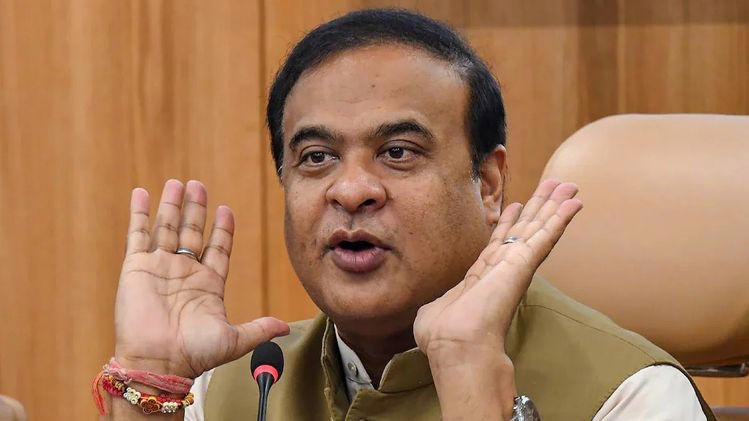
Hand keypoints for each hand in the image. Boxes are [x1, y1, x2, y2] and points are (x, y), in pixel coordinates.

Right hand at [113, 179, 288, 378]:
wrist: (158, 364)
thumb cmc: (194, 355)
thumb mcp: (234, 340)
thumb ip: (259, 329)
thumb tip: (287, 328)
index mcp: (208, 284)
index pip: (218, 248)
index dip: (222, 229)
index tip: (226, 209)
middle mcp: (184, 272)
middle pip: (192, 231)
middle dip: (196, 208)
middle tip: (199, 185)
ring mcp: (160, 268)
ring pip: (167, 228)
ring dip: (172, 205)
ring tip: (177, 183)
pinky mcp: (136, 268)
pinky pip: (138, 235)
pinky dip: (140, 214)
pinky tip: (142, 194)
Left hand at [414, 179, 581, 359]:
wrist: (457, 346)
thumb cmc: (443, 337)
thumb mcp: (434, 314)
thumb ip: (440, 305)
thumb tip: (434, 313)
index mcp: (482, 278)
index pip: (498, 244)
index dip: (508, 223)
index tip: (517, 205)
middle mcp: (502, 269)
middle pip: (524, 231)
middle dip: (538, 208)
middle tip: (554, 186)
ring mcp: (515, 267)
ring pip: (538, 229)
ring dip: (554, 206)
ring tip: (568, 185)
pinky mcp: (524, 265)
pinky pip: (546, 237)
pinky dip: (561, 218)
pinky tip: (574, 202)